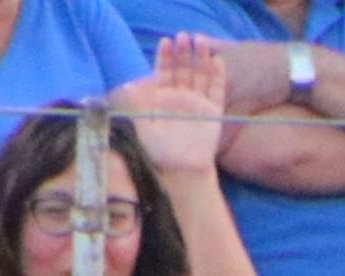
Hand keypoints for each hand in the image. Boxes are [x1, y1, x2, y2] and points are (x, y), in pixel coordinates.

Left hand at [123, 31, 229, 173]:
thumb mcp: (144, 128)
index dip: (165, 57)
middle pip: (184, 69)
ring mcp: (198, 103)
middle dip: (184, 52)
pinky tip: (216, 62)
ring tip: (201, 41)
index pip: (165, 72)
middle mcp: (181, 98)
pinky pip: (216, 90)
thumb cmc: (161, 152)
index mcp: (164, 99)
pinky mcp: (213, 112)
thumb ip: (138, 106)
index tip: (165, 42)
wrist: (182, 170)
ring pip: (200, 75)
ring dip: (201, 58)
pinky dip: (217, 77)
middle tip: (184, 36)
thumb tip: (127, 86)